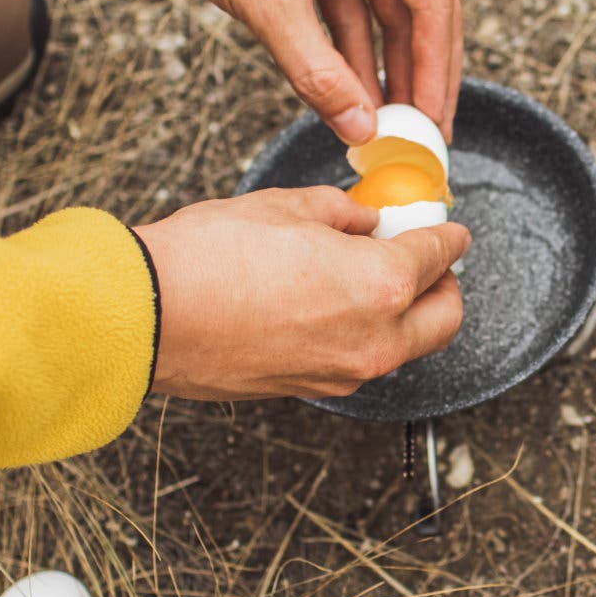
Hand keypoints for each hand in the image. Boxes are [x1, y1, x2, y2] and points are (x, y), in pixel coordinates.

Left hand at [71, 0, 462, 142]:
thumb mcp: (271, 5)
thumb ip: (319, 74)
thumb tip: (361, 130)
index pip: (432, 3)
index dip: (436, 71)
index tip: (432, 124)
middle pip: (421, 9)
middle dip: (420, 74)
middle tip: (425, 134)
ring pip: (388, 13)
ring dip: (385, 67)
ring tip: (389, 125)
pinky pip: (354, 7)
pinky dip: (353, 48)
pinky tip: (354, 93)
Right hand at [133, 188, 469, 399]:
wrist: (147, 315)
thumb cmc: (209, 256)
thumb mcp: (286, 208)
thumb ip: (341, 213)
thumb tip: (364, 220)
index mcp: (382, 283)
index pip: (439, 256)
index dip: (447, 235)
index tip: (448, 228)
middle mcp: (375, 339)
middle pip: (445, 318)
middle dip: (444, 285)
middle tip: (423, 259)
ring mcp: (342, 373)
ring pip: (404, 347)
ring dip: (403, 315)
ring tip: (369, 277)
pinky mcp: (309, 389)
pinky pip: (358, 362)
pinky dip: (362, 334)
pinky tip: (329, 304)